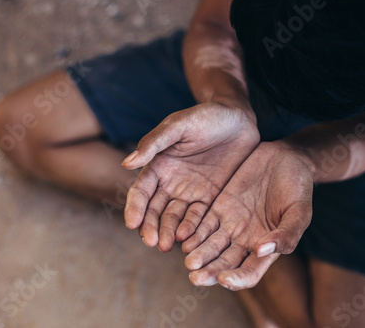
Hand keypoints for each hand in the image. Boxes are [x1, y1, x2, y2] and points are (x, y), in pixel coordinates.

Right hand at [122, 101, 259, 251]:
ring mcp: (191, 193)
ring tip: (168, 247)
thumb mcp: (178, 125)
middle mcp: (171, 184)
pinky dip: (194, 231)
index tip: (132, 223)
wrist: (238, 118)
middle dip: (152, 227)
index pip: (141, 192)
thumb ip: (154, 143)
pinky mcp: (211, 199)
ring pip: (176, 219)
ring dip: (170, 233)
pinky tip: (191, 242)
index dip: (135, 208)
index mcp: (158, 166)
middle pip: (156, 211)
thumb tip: (126, 164)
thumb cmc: (205, 116)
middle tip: (153, 243)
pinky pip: (200, 218)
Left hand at [182, 141, 313, 289]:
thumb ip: (287, 234)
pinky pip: (203, 224)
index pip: (249, 272)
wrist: (285, 159)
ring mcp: (230, 225)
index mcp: (266, 248)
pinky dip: (193, 233)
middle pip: (224, 263)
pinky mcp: (218, 207)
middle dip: (209, 272)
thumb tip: (261, 251)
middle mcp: (245, 241)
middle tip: (194, 277)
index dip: (238, 279)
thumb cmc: (298, 187)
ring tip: (188, 261)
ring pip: (210, 246)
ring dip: (198, 255)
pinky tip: (183, 238)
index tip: (225, 280)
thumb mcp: (300, 211)